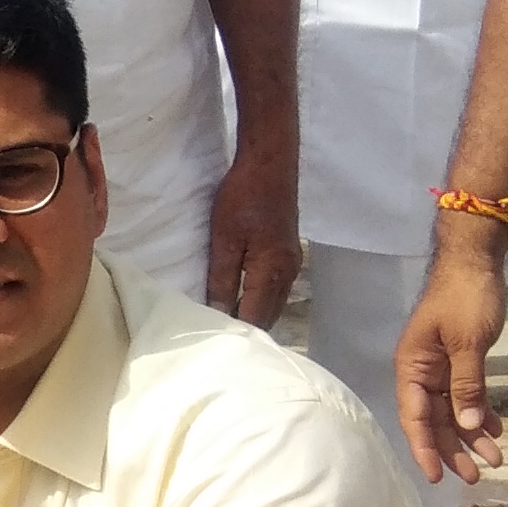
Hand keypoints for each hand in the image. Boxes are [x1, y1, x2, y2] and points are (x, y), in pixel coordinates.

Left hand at [200, 136, 302, 327]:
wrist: (270, 163)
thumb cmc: (244, 197)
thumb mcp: (225, 240)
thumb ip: (222, 281)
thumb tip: (218, 314)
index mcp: (273, 272)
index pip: (256, 318)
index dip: (237, 333)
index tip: (215, 342)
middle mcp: (289, 273)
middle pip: (269, 316)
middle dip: (247, 330)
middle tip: (218, 337)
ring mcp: (292, 264)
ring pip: (274, 304)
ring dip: (255, 315)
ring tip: (227, 323)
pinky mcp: (289, 254)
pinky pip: (276, 289)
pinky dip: (261, 300)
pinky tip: (243, 300)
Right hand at [397, 246, 507, 484]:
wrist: (475, 261)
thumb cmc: (465, 298)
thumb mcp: (467, 343)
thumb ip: (466, 386)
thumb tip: (465, 428)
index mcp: (413, 367)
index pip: (415, 417)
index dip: (425, 448)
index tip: (439, 477)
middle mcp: (422, 372)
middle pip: (435, 420)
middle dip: (454, 449)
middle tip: (476, 476)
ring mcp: (440, 367)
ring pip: (452, 411)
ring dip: (471, 434)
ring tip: (495, 456)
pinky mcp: (459, 361)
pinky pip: (466, 396)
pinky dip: (479, 412)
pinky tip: (495, 428)